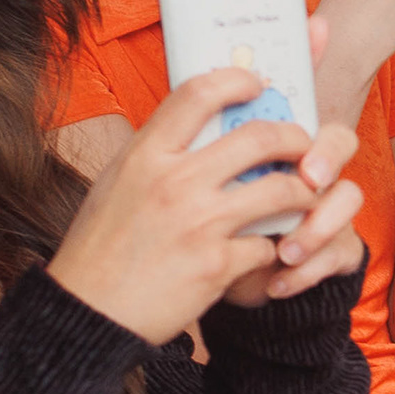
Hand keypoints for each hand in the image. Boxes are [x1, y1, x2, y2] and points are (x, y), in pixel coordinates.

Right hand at [51, 47, 367, 341]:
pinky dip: (273, 247)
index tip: (258, 84)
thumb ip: (158, 154)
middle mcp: (174, 182)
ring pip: (282, 190)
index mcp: (145, 155)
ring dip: (304, 193)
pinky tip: (266, 250)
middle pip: (260, 137)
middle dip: (296, 138)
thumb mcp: (118, 183)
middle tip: (304, 144)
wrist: (89, 313)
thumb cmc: (101, 247)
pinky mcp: (217, 266)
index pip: (199, 93)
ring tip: (305, 196)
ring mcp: (199, 224)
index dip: (237, 80)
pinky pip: (267, 245)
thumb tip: (199, 124)